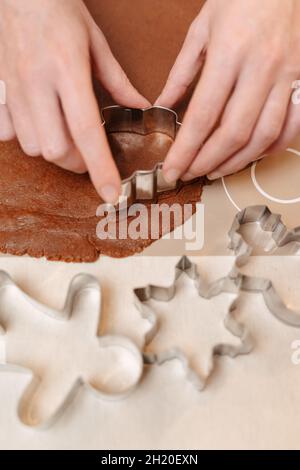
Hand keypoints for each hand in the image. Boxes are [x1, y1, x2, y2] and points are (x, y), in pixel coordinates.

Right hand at [0, 0, 148, 202]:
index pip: (86, 131)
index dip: (100, 168)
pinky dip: (28, 138)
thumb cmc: (60, 11)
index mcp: (68, 69)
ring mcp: (14, 88)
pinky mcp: (0, 91)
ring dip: (54, 151)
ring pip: (32, 146)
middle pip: (55, 149)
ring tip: (66, 137)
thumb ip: (119, 83)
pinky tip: (41, 125)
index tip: (111, 193)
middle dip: (77, 163)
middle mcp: (37, 83)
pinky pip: (9, 133)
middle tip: (90, 155)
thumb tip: (141, 109)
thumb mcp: (97, 43)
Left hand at [156, 0, 299, 181]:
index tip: (172, 169)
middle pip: (233, 133)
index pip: (204, 115)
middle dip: (206, 162)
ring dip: (236, 162)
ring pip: (263, 137)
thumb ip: (181, 73)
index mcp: (230, 52)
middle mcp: (262, 68)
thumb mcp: (201, 28)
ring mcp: (287, 76)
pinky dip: (269, 148)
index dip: (186, 150)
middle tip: (189, 174)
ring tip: (213, 171)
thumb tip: (162, 107)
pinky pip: (290, 127)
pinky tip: (249, 156)